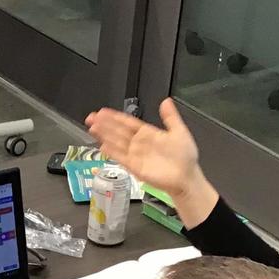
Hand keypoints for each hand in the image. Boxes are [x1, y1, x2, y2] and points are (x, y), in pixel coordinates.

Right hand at [86, 98, 200, 197]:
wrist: (186, 177)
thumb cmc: (184, 157)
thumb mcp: (179, 131)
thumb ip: (170, 117)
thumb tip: (166, 101)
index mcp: (148, 133)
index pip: (127, 122)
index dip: (115, 117)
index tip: (103, 112)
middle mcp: (139, 144)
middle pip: (118, 131)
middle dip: (104, 124)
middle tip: (92, 117)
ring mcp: (135, 155)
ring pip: (116, 142)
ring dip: (104, 135)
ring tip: (92, 127)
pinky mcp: (135, 167)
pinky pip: (121, 158)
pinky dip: (112, 152)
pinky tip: (103, 146)